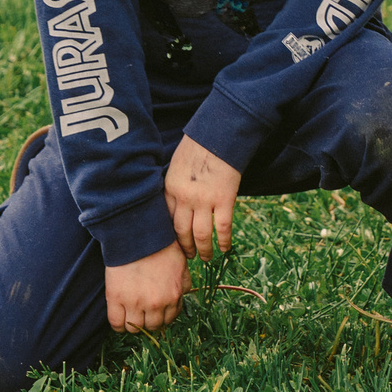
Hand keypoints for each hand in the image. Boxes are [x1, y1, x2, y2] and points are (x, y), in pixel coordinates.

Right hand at [105, 243, 188, 334]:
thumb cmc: (160, 245)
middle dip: (148, 321)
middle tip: (142, 312)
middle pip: (152, 326)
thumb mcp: (181, 264)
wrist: (137, 233)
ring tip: (130, 314)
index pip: (168, 319)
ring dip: (133, 324)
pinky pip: (117, 324)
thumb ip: (184, 282)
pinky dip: (118, 325)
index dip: (162, 316)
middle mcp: (156, 304)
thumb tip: (183, 295)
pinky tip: (120, 319)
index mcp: (173, 296)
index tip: (155, 312)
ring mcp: (135, 303)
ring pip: (135, 327)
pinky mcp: (116, 299)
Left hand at [165, 133, 241, 260]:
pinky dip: (224, 241)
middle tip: (189, 257)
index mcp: (170, 188)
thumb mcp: (176, 165)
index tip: (174, 244)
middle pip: (181, 232)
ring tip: (206, 257)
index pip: (166, 220)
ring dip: (204, 250)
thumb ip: (174, 185)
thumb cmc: (198, 146)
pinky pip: (222, 228)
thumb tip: (175, 203)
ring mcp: (204, 200)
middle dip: (185, 248)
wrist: (219, 133)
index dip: (170, 236)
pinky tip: (225, 249)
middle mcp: (185, 198)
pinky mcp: (224, 199)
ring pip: (201, 235)